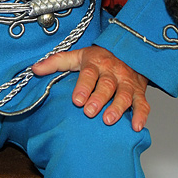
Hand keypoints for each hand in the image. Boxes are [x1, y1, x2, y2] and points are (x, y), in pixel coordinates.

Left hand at [32, 45, 149, 129]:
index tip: (77, 100)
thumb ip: (56, 62)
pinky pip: (142, 103)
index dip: (83, 86)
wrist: (129, 50)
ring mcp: (127, 82)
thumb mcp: (77, 56)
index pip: (89, 74)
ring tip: (108, 120)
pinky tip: (137, 127)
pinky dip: (141, 115)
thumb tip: (34, 69)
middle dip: (99, 98)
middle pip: (107, 85)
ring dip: (118, 108)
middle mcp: (113, 72)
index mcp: (96, 63)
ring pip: (124, 94)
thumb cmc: (99, 58)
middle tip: (90, 112)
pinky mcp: (139, 92)